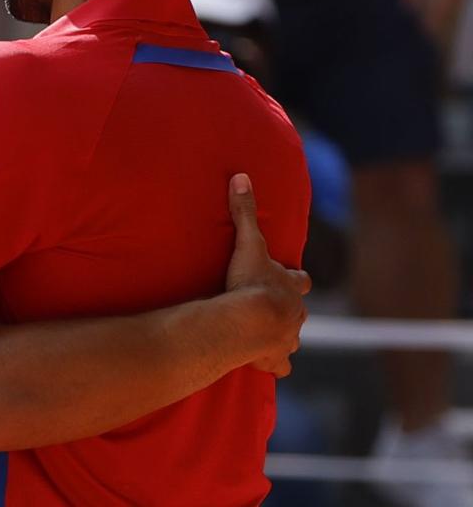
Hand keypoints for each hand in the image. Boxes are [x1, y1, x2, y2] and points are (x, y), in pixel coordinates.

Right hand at [224, 173, 310, 377]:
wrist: (251, 321)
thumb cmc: (252, 283)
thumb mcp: (248, 243)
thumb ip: (244, 211)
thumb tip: (242, 175)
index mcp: (293, 286)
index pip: (301, 280)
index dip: (294, 278)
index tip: (289, 277)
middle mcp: (297, 313)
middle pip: (299, 310)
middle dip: (288, 309)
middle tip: (271, 307)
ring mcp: (289, 339)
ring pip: (293, 339)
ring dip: (283, 336)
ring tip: (267, 336)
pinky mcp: (277, 360)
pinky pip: (281, 366)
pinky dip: (275, 365)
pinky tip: (266, 365)